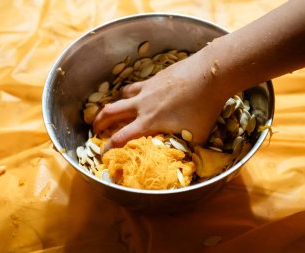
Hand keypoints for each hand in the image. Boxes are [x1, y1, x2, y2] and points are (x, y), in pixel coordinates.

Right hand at [93, 47, 228, 152]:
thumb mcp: (197, 136)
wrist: (210, 75)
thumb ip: (187, 147)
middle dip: (99, 123)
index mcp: (148, 122)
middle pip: (110, 113)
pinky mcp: (154, 77)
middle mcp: (142, 105)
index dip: (108, 148)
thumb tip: (188, 156)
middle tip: (95, 130)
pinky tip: (139, 94)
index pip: (121, 138)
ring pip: (121, 96)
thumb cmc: (204, 107)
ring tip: (116, 110)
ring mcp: (147, 88)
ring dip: (114, 105)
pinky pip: (135, 86)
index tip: (104, 155)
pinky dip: (131, 92)